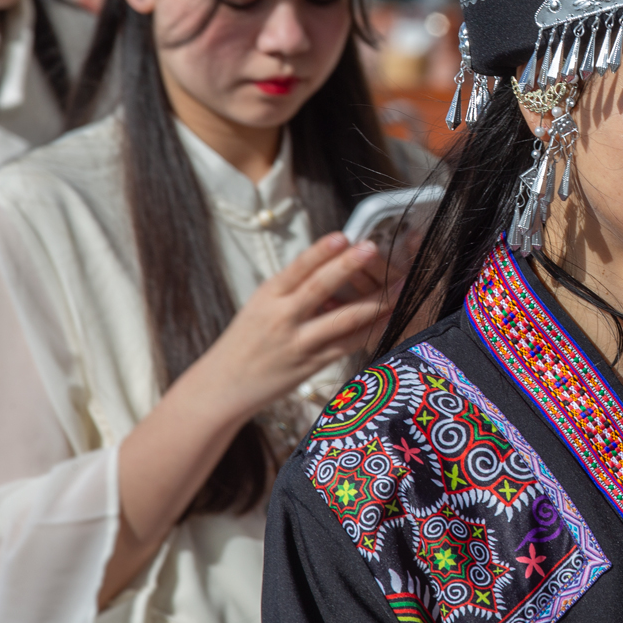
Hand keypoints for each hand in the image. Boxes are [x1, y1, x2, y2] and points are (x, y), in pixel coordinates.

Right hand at [181, 233, 392, 422]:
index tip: (343, 235)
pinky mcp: (312, 365)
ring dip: (375, 302)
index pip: (297, 268)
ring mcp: (299, 343)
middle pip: (320, 287)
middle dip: (348, 266)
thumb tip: (333, 268)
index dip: (321, 251)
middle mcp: (282, 318)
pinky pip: (348, 344)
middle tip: (372, 248)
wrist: (224, 386)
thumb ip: (292, 290)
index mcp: (267, 297)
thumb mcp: (260, 306)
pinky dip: (371, 330)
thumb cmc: (246, 341)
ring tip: (398, 287)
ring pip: (343, 319)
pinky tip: (388, 318)